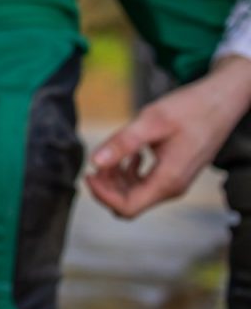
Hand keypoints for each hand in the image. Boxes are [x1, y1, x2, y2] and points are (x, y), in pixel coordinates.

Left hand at [86, 55, 250, 217]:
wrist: (220, 101)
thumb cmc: (190, 109)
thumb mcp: (150, 122)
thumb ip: (123, 143)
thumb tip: (95, 162)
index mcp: (167, 181)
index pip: (126, 207)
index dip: (102, 195)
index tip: (88, 173)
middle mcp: (172, 187)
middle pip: (128, 203)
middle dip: (107, 186)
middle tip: (96, 161)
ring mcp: (174, 181)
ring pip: (136, 194)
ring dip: (117, 178)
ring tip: (110, 154)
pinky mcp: (175, 172)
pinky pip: (146, 183)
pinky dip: (130, 172)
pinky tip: (129, 154)